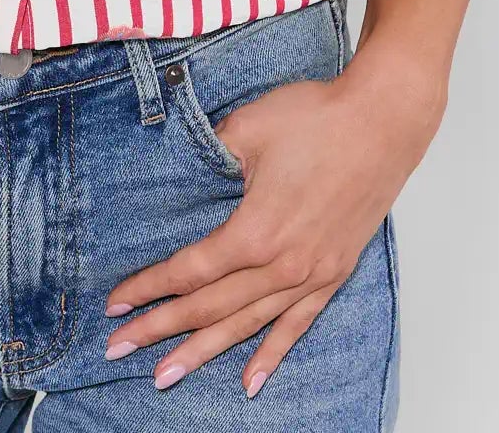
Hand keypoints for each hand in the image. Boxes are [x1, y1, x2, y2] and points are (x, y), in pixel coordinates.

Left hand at [102, 51, 439, 397]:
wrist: (382, 121)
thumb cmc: (317, 118)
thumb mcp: (247, 127)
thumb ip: (209, 156)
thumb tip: (187, 171)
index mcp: (255, 231)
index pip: (190, 271)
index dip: (149, 287)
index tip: (116, 303)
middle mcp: (282, 265)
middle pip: (210, 307)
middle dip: (161, 329)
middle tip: (119, 349)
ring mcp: (310, 274)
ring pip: (247, 324)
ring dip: (204, 351)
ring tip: (167, 375)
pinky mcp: (333, 273)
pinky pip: (296, 324)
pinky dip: (271, 354)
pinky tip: (249, 382)